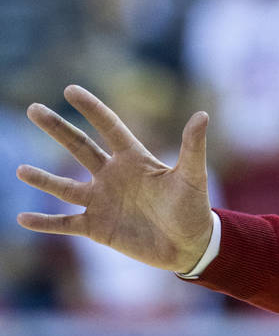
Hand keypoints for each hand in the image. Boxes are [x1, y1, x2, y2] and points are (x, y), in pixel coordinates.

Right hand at [16, 85, 213, 274]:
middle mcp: (113, 176)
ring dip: (43, 179)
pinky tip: (22, 217)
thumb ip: (192, 147)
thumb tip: (202, 114)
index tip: (70, 90)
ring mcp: (102, 201)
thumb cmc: (194, 207)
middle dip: (57, 128)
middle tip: (33, 108)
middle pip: (80, 147)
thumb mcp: (193, 176)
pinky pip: (64, 223)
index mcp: (135, 159)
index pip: (109, 127)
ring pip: (64, 186)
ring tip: (19, 169)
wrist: (190, 245)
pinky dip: (44, 222)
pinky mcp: (97, 228)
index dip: (91, 108)